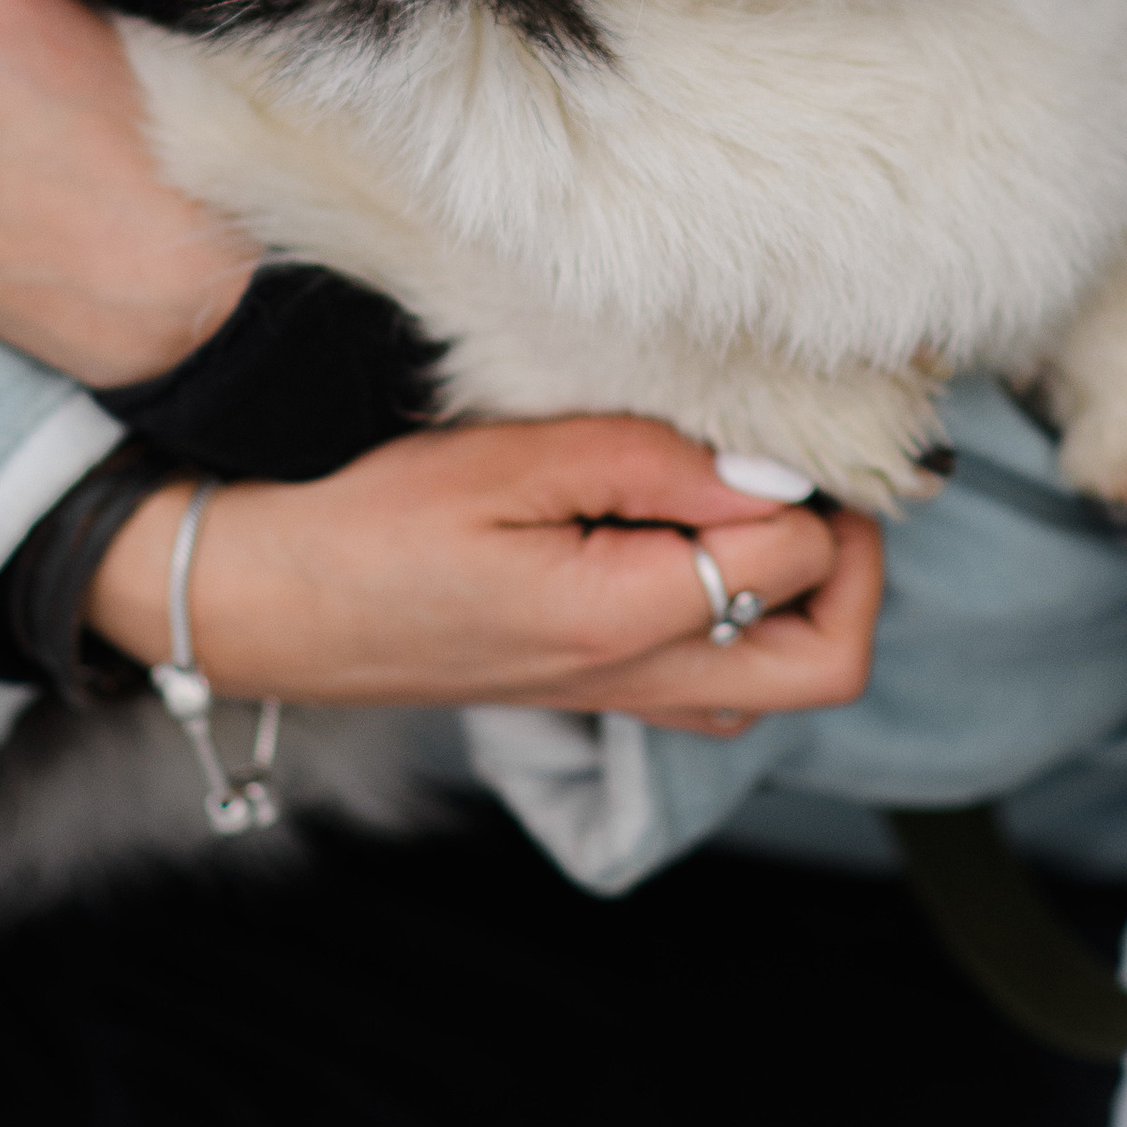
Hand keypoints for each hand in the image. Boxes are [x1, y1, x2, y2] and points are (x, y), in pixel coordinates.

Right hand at [84, 424, 885, 736]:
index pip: (796, 559)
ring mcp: (622, 700)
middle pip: (830, 664)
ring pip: (783, 681)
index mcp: (621, 620)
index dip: (803, 483)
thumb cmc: (370, 521)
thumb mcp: (508, 460)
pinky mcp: (597, 694)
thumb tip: (775, 470)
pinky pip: (719, 683)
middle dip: (856, 568)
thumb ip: (651, 463)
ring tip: (756, 503)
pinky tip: (694, 543)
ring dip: (805, 596)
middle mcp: (639, 680)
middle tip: (817, 484)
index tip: (763, 426)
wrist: (270, 605)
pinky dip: (746, 621)